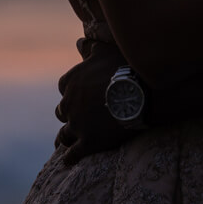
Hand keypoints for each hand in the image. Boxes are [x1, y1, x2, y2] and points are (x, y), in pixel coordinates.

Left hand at [54, 38, 128, 165]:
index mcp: (72, 81)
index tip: (79, 94)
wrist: (140, 93)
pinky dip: (70, 158)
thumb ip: (90, 48)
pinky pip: (72, 155)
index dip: (71, 91)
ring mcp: (77, 124)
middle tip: (78, 118)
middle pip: (63, 111)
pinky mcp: (88, 142)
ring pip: (64, 134)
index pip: (63, 87)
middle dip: (70, 114)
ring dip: (66, 137)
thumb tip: (78, 42)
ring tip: (68, 142)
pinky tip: (70, 161)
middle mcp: (70, 103)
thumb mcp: (106, 51)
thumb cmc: (125, 67)